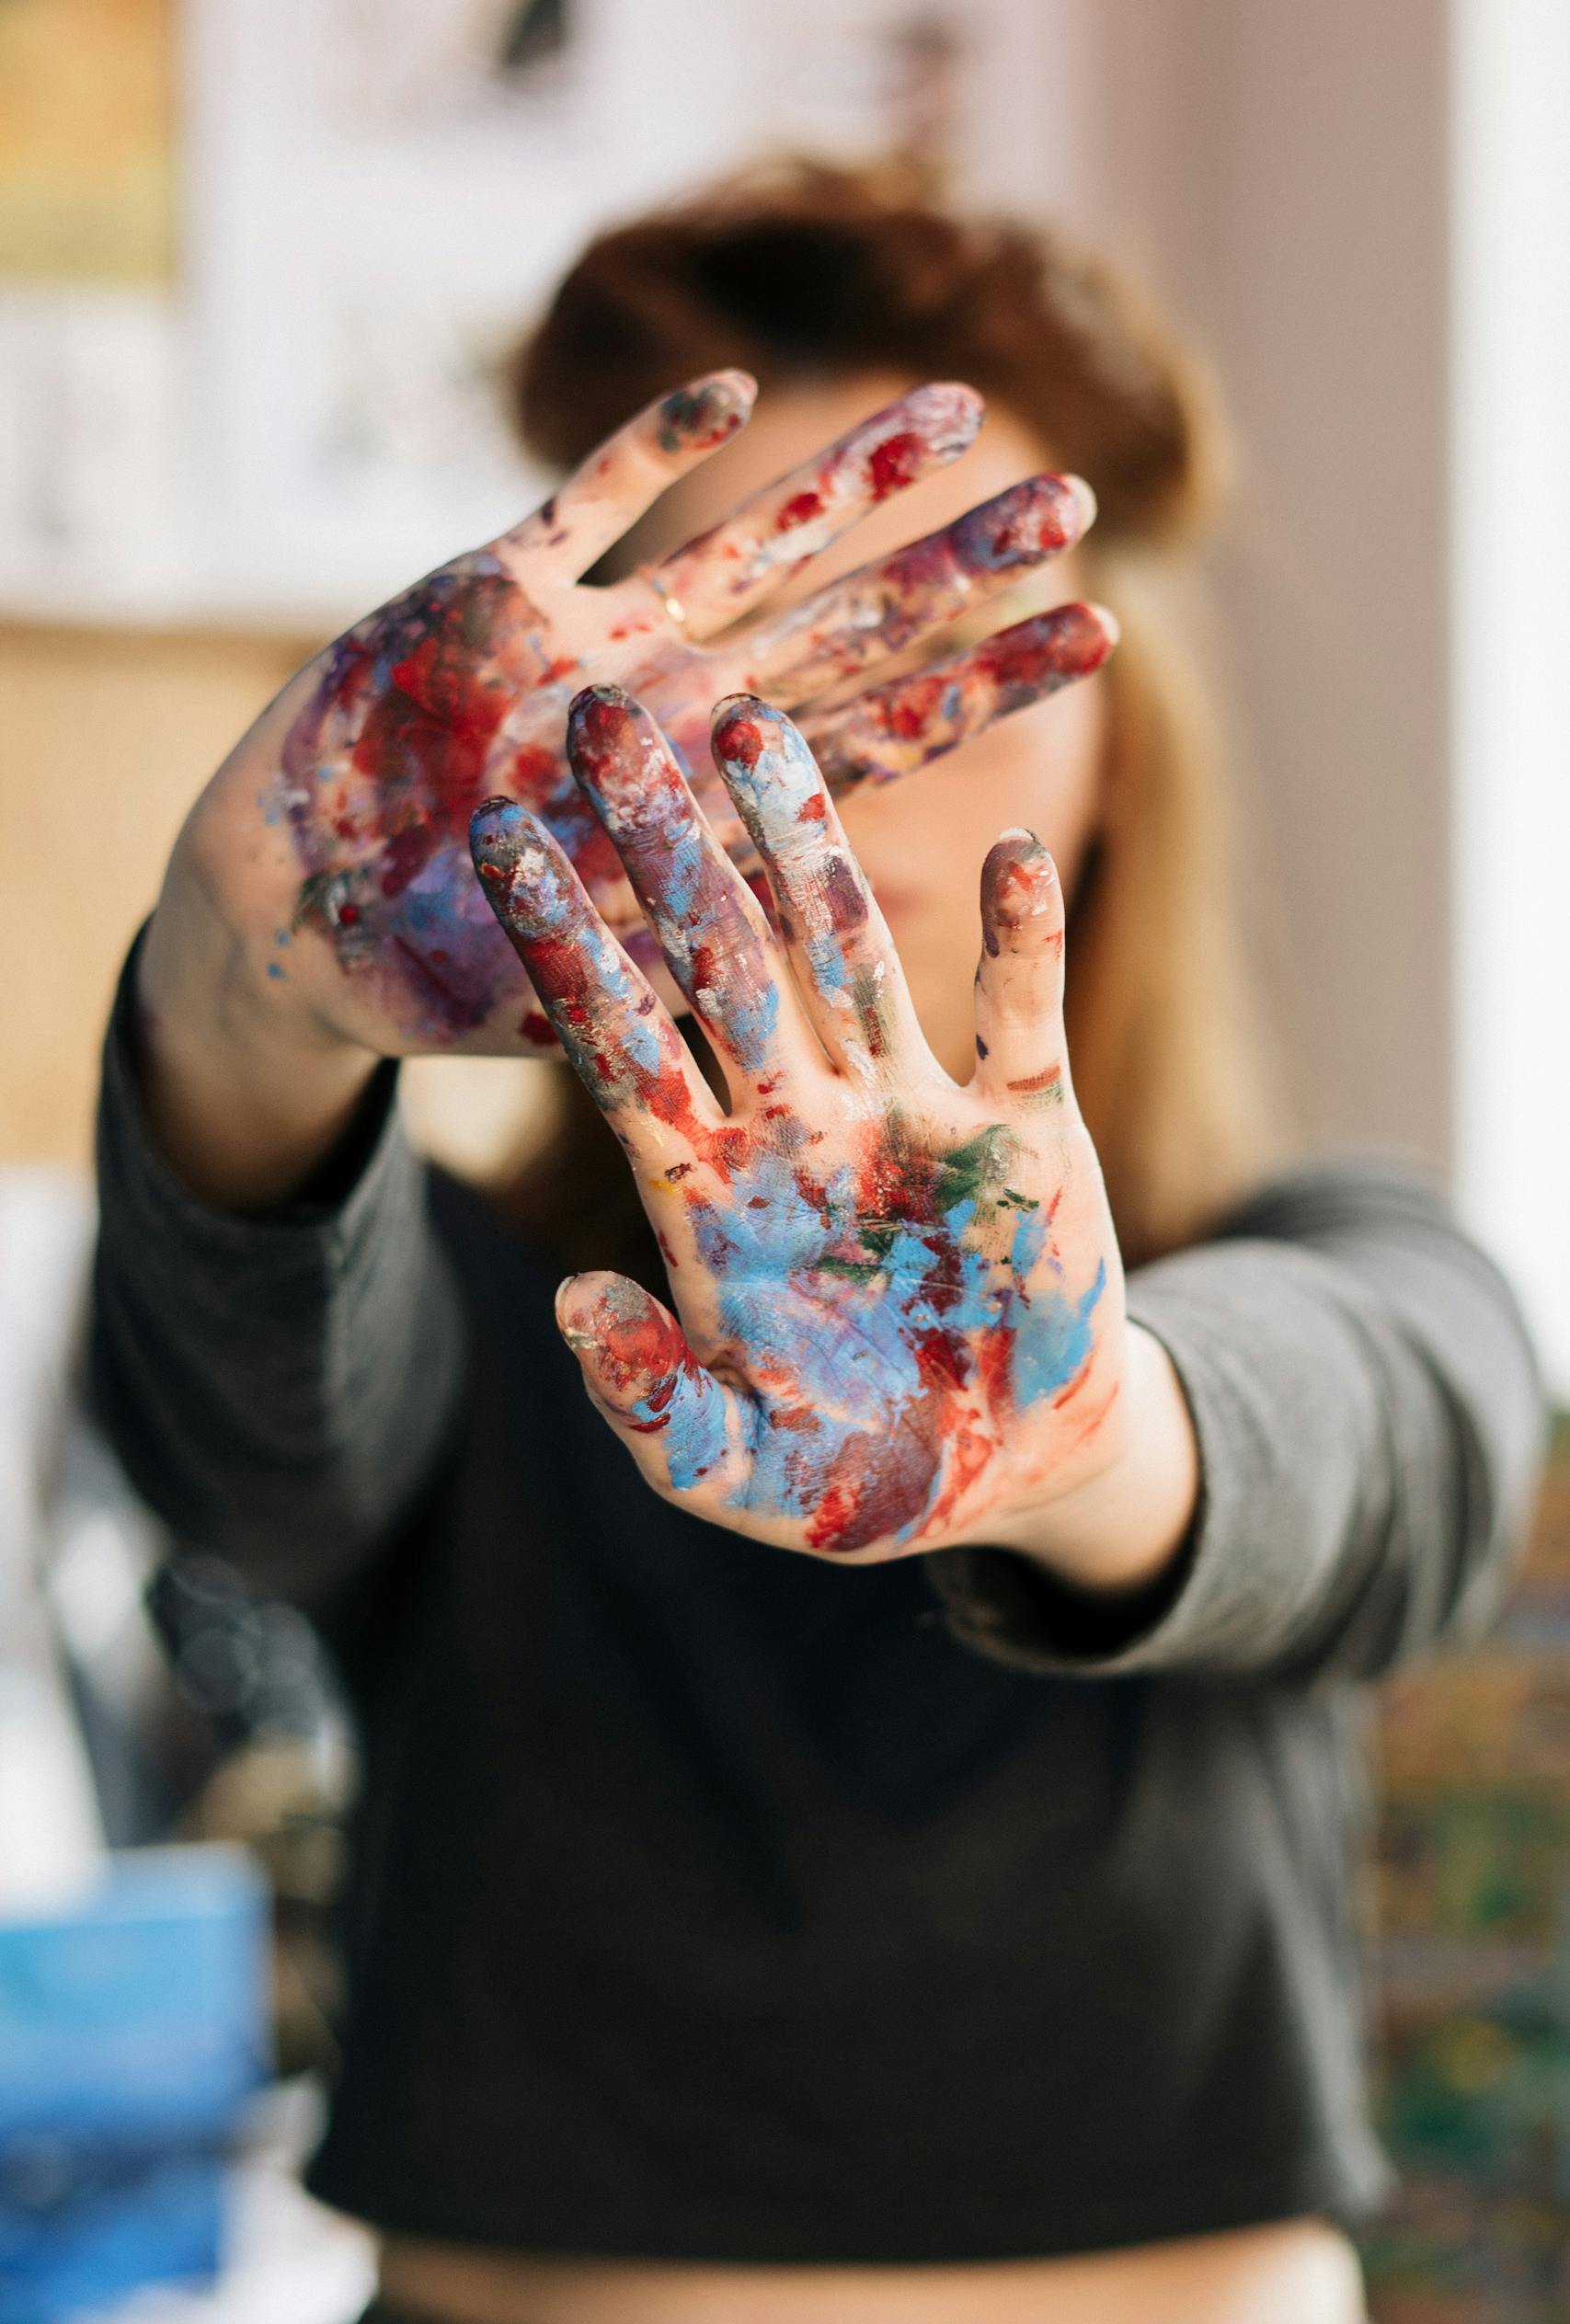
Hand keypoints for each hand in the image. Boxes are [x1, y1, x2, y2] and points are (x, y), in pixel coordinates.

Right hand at [159, 373, 1109, 1068]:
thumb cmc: (426, 980)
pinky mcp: (486, 592)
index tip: (1098, 633)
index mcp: (698, 817)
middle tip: (1078, 503)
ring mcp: (585, 646)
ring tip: (958, 408)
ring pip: (743, 545)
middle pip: (843, 631)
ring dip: (845, 483)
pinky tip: (734, 390)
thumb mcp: (557, 990)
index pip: (875, 741)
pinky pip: (581, 503)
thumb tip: (793, 941)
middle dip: (953, 569)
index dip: (982, 682)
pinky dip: (648, 449)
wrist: (289, 919)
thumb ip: (656, 956)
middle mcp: (666, 717)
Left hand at [471, 688, 1159, 1568]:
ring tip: (760, 727)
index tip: (498, 843)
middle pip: (721, 961)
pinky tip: (1013, 851)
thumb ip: (650, 1401)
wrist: (1011, 1475)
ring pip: (851, 954)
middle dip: (662, 848)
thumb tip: (568, 1303)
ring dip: (809, 847)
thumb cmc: (851, 1480)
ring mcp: (914, 1114)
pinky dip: (1025, 939)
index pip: (621, 1048)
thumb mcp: (732, 1468)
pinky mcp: (1030, 1128)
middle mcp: (801, 1124)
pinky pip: (1026, 1015)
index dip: (565, 949)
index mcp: (712, 1194)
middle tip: (602, 719)